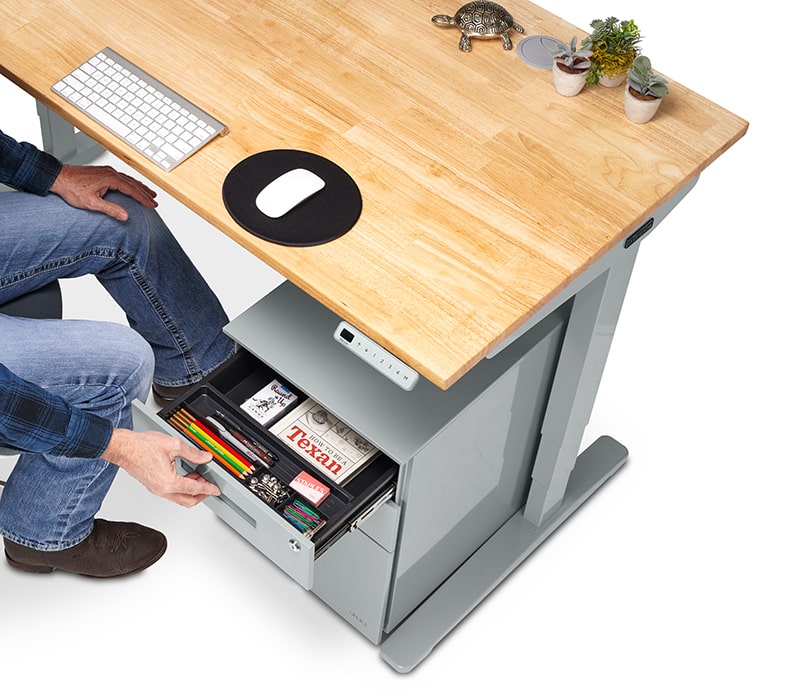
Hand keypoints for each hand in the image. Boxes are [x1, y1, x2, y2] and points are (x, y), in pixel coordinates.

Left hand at [49, 164, 157, 220]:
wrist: (58, 177)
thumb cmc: (71, 188)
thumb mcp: (92, 203)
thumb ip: (110, 209)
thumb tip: (125, 216)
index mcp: (110, 178)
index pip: (132, 190)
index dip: (143, 198)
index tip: (152, 205)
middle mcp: (110, 172)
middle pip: (133, 183)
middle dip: (145, 192)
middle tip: (154, 200)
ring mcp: (106, 171)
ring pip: (128, 179)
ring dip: (139, 186)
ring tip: (147, 193)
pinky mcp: (102, 172)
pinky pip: (121, 177)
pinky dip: (129, 183)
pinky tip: (130, 186)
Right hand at [101, 428, 220, 506]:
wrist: (123, 448)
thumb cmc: (141, 447)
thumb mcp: (174, 445)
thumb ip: (193, 453)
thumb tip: (205, 457)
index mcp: (169, 482)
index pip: (195, 489)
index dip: (208, 489)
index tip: (216, 489)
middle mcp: (162, 490)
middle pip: (187, 501)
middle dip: (201, 495)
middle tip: (209, 485)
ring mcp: (156, 490)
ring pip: (179, 498)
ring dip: (191, 490)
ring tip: (199, 476)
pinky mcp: (153, 486)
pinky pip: (171, 493)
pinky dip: (182, 487)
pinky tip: (186, 475)